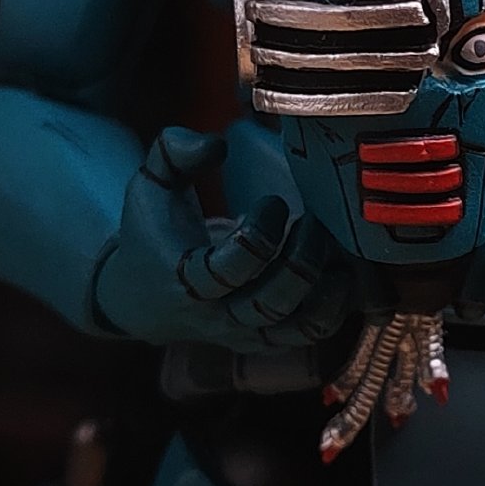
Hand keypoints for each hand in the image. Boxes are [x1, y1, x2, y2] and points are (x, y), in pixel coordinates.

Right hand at [93, 127, 350, 348]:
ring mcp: (244, 333)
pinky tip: (342, 272)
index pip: (231, 270)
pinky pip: (310, 334)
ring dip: (325, 287)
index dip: (261, 234)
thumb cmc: (153, 232)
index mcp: (185, 280)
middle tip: (314, 222)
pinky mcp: (266, 339)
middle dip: (302, 259)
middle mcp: (216, 315)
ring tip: (334, 247)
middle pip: (271, 302)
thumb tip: (217, 146)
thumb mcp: (151, 185)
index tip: (273, 201)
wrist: (143, 296)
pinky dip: (334, 307)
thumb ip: (174, 152)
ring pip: (297, 326)